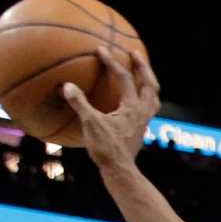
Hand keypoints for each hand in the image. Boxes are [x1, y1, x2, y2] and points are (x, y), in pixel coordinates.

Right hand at [59, 47, 159, 172]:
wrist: (121, 171)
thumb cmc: (106, 149)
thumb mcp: (91, 124)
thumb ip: (80, 104)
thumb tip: (67, 86)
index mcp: (132, 108)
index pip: (124, 78)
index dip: (112, 63)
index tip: (101, 50)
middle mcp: (142, 112)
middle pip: (149, 84)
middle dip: (143, 67)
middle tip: (134, 53)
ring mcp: (144, 122)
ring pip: (153, 97)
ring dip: (148, 82)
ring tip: (141, 73)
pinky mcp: (141, 130)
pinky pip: (147, 108)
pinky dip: (143, 98)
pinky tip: (133, 99)